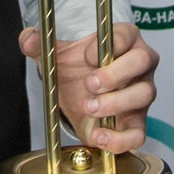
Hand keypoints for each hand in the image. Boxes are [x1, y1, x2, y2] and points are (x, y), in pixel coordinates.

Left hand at [20, 22, 156, 152]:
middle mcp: (140, 64)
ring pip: (144, 94)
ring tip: (89, 107)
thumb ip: (41, 44)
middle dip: (115, 73)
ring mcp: (142, 92)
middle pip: (143, 61)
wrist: (80, 94)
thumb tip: (28, 38)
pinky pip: (139, 133)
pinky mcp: (137, 122)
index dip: (109, 45)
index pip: (127, 35)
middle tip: (90, 83)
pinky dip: (119, 138)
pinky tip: (98, 136)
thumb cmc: (78, 68)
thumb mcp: (58, 54)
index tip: (86, 56)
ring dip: (115, 102)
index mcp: (125, 39)